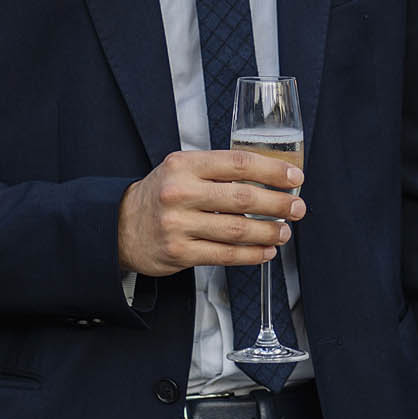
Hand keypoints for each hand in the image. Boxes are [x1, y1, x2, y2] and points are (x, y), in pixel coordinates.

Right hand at [116, 150, 305, 276]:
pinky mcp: (178, 253)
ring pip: (236, 230)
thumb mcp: (183, 169)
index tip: (295, 177)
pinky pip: (224, 255)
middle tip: (298, 208)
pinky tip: (265, 251)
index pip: (238, 163)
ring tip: (284, 231)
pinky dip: (250, 254)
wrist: (119, 226)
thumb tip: (271, 176)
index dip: (272, 170)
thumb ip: (219, 170)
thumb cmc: (161, 194)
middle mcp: (179, 192)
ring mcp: (177, 224)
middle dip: (278, 204)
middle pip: (242, 198)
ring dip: (268, 232)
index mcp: (184, 165)